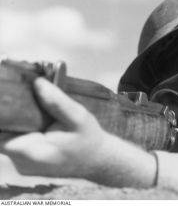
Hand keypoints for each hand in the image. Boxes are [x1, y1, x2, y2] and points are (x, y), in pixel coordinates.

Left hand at [0, 78, 155, 186]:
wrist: (97, 160)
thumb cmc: (89, 139)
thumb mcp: (78, 117)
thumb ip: (57, 101)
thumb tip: (37, 83)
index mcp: (31, 153)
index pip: (1, 131)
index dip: (4, 114)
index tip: (12, 96)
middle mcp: (21, 163)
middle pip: (3, 134)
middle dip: (13, 115)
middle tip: (27, 100)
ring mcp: (23, 165)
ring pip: (8, 138)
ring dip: (18, 123)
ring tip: (38, 113)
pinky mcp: (25, 164)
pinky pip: (16, 143)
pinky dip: (23, 131)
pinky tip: (39, 124)